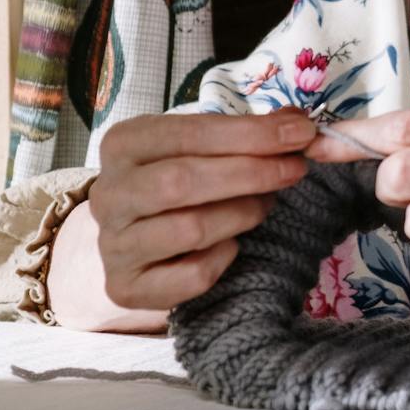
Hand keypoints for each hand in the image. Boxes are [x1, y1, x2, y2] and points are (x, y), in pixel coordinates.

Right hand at [61, 109, 316, 322]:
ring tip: (264, 205)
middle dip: (250, 173)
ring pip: (190, 230)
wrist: (135, 237)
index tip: (300, 132)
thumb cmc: (177, 179)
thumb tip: (297, 122)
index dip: (249, 133)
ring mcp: (114, 244)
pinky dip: (222, 259)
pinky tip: (231, 245)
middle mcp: (109, 194)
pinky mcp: (127, 287)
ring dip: (241, 214)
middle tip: (294, 169)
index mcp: (123, 145)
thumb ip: (247, 133)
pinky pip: (190, 276)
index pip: (189, 133)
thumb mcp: (202, 146)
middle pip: (182, 181)